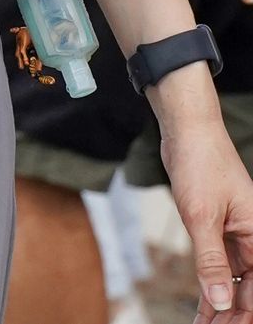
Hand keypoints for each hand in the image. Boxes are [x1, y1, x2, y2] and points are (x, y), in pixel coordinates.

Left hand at [156, 101, 252, 317]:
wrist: (187, 130)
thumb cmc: (200, 163)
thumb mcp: (202, 215)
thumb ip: (211, 260)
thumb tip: (220, 301)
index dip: (243, 315)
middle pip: (248, 292)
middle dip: (232, 316)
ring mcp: (236, 237)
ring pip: (233, 284)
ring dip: (221, 308)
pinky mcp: (218, 231)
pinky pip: (219, 268)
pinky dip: (210, 288)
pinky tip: (202, 310)